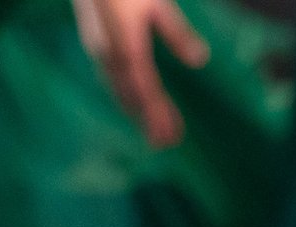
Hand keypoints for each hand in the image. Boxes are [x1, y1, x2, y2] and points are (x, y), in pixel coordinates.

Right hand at [70, 0, 210, 147]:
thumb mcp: (157, 4)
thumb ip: (177, 33)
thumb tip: (201, 61)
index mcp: (126, 49)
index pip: (147, 92)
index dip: (159, 117)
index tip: (171, 137)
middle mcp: (108, 54)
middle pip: (131, 97)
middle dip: (148, 120)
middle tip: (165, 144)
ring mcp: (97, 47)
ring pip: (118, 89)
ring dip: (135, 110)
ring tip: (152, 129)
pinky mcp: (94, 40)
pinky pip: (110, 77)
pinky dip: (123, 94)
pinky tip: (130, 99)